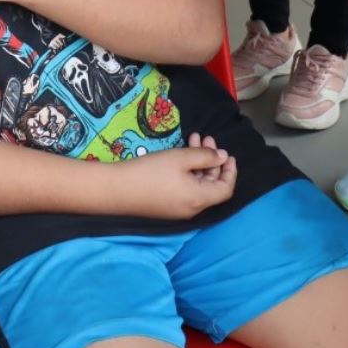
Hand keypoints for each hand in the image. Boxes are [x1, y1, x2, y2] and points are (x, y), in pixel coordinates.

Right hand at [116, 134, 236, 217]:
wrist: (117, 189)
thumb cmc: (152, 171)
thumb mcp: (181, 158)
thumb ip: (205, 156)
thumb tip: (223, 157)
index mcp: (199, 199)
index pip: (226, 189)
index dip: (230, 171)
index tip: (227, 153)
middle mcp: (192, 208)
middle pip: (212, 185)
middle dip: (211, 160)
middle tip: (205, 138)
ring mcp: (178, 209)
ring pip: (198, 184)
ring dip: (199, 162)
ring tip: (194, 138)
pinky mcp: (166, 206)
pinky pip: (185, 189)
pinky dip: (188, 171)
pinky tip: (180, 154)